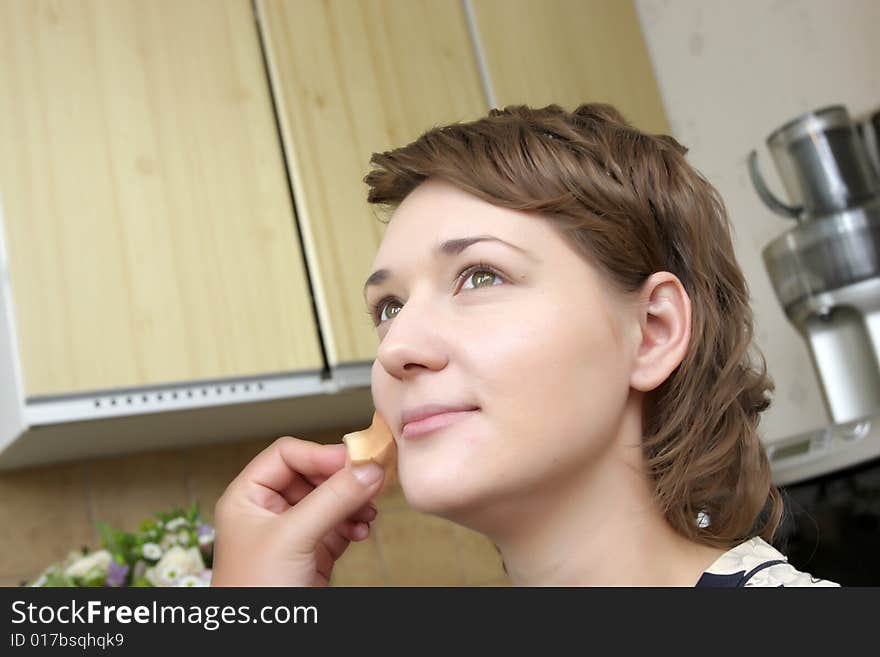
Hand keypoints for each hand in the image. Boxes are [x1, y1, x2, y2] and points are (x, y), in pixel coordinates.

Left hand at [210, 437, 384, 585]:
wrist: (259, 646)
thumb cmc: (253, 594)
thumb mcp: (292, 537)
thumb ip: (332, 499)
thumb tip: (368, 469)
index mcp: (247, 497)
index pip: (287, 455)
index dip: (320, 455)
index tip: (354, 461)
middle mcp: (268, 511)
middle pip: (313, 475)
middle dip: (342, 481)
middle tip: (370, 481)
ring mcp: (291, 533)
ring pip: (330, 500)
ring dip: (353, 502)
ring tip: (368, 512)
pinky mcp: (312, 553)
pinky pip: (339, 524)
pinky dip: (354, 524)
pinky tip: (361, 531)